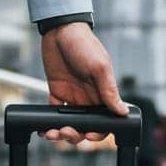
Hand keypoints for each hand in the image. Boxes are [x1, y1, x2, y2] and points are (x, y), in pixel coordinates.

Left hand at [38, 23, 127, 144]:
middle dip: (76, 135)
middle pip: (85, 125)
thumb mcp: (99, 66)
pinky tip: (43, 128)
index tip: (89, 135)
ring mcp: (72, 96)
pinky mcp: (57, 91)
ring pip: (69, 123)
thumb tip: (122, 111)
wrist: (60, 29)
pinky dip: (48, 123)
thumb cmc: (84, 44)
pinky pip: (53, 112)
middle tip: (66, 132)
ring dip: (61, 132)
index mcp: (102, 93)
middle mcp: (88, 97)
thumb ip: (109, 90)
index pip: (104, 120)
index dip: (98, 132)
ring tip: (51, 133)